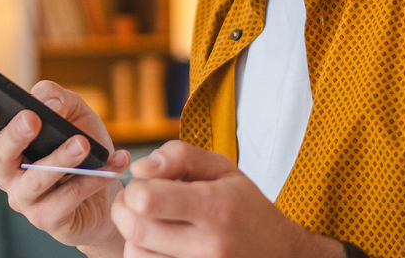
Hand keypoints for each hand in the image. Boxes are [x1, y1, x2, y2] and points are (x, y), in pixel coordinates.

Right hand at [0, 80, 131, 251]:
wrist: (109, 189)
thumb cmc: (82, 147)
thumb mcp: (74, 112)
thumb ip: (57, 97)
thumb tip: (48, 100)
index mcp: (4, 143)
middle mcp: (7, 173)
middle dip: (15, 135)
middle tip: (32, 119)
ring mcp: (24, 199)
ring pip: (34, 179)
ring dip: (59, 160)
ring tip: (82, 145)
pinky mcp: (47, 219)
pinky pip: (66, 198)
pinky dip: (91, 180)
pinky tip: (110, 166)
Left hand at [111, 141, 343, 257]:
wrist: (280, 253)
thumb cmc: (246, 208)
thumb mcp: (223, 169)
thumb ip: (180, 156)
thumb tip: (140, 168)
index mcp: (215, 207)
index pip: (147, 200)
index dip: (135, 188)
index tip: (145, 184)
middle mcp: (208, 244)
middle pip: (135, 228)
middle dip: (124, 210)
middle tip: (136, 202)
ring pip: (136, 254)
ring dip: (134, 236)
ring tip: (152, 224)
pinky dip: (145, 255)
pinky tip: (158, 244)